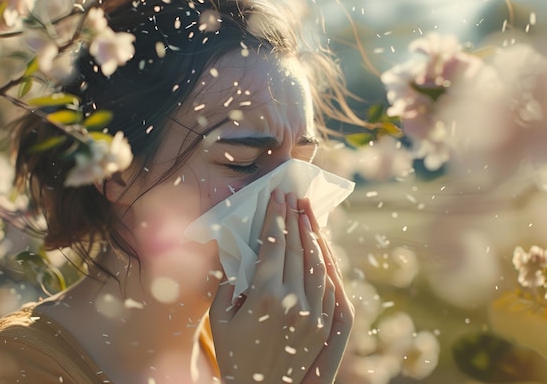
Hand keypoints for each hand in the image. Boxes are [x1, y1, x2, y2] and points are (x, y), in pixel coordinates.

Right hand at [209, 189, 352, 383]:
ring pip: (317, 263)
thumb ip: (230, 280)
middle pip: (296, 248)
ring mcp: (311, 314)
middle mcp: (292, 302)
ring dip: (312, 233)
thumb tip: (240, 248)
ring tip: (306, 211)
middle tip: (291, 195)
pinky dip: (323, 260)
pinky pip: (326, 284)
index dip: (275, 217)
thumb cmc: (232, 352)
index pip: (273, 245)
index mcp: (264, 296)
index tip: (275, 196)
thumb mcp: (220, 315)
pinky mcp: (322, 324)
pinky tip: (318, 245)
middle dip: (293, 217)